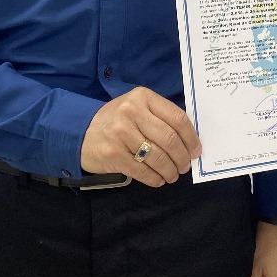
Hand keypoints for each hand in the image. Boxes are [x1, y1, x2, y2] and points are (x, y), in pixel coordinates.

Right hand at [80, 86, 199, 185]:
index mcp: (143, 97)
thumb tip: (189, 141)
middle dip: (182, 157)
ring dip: (170, 170)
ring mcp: (121, 133)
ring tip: (172, 175)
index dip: (191, 138)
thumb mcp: (137, 107)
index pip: (177, 118)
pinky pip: (143, 171)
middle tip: (185, 166)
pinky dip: (155, 178)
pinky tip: (158, 180)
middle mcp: (132, 112)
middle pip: (170, 139)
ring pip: (158, 157)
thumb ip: (160, 117)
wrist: (80, 132)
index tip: (196, 151)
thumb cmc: (116, 120)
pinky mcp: (113, 154)